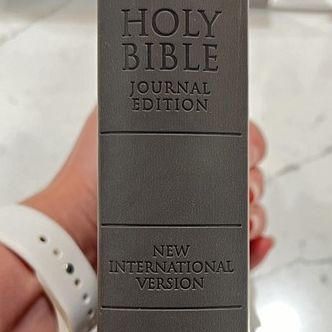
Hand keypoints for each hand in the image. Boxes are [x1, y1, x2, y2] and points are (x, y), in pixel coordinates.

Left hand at [27, 111, 273, 269]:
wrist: (75, 239)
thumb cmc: (88, 183)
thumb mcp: (119, 121)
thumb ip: (152, 99)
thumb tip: (181, 77)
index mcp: (176, 148)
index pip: (231, 141)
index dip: (248, 146)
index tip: (249, 154)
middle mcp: (185, 183)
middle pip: (245, 178)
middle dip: (254, 184)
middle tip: (245, 190)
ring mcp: (192, 220)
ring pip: (246, 216)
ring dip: (255, 218)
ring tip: (244, 222)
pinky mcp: (193, 254)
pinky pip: (235, 254)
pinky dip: (252, 250)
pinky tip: (253, 245)